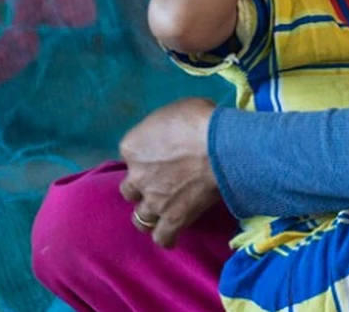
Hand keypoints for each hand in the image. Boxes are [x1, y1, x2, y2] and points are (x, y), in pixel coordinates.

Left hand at [118, 97, 221, 246]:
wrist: (220, 146)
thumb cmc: (200, 120)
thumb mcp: (175, 111)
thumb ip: (166, 128)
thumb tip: (177, 132)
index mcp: (132, 146)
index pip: (131, 156)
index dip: (146, 157)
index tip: (161, 155)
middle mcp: (136, 176)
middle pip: (129, 190)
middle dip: (142, 189)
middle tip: (160, 185)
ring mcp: (153, 201)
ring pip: (140, 218)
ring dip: (149, 216)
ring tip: (162, 213)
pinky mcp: (172, 220)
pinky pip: (162, 237)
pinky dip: (166, 237)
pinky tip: (172, 235)